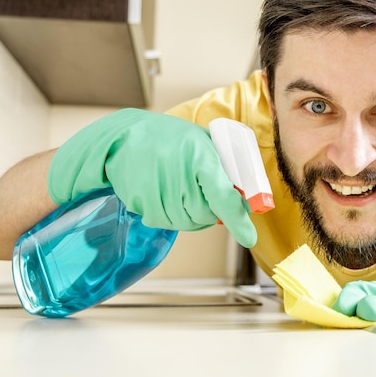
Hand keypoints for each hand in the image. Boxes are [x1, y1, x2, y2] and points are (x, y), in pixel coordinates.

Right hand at [48, 108, 256, 247]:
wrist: (126, 138)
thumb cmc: (172, 140)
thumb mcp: (204, 144)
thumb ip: (224, 170)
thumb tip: (244, 200)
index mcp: (202, 159)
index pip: (224, 198)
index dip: (238, 221)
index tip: (249, 238)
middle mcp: (180, 178)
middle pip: (206, 216)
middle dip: (209, 209)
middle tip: (200, 189)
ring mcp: (159, 193)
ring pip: (187, 223)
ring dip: (189, 213)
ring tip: (179, 186)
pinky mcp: (142, 205)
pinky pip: (166, 223)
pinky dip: (169, 213)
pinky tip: (163, 192)